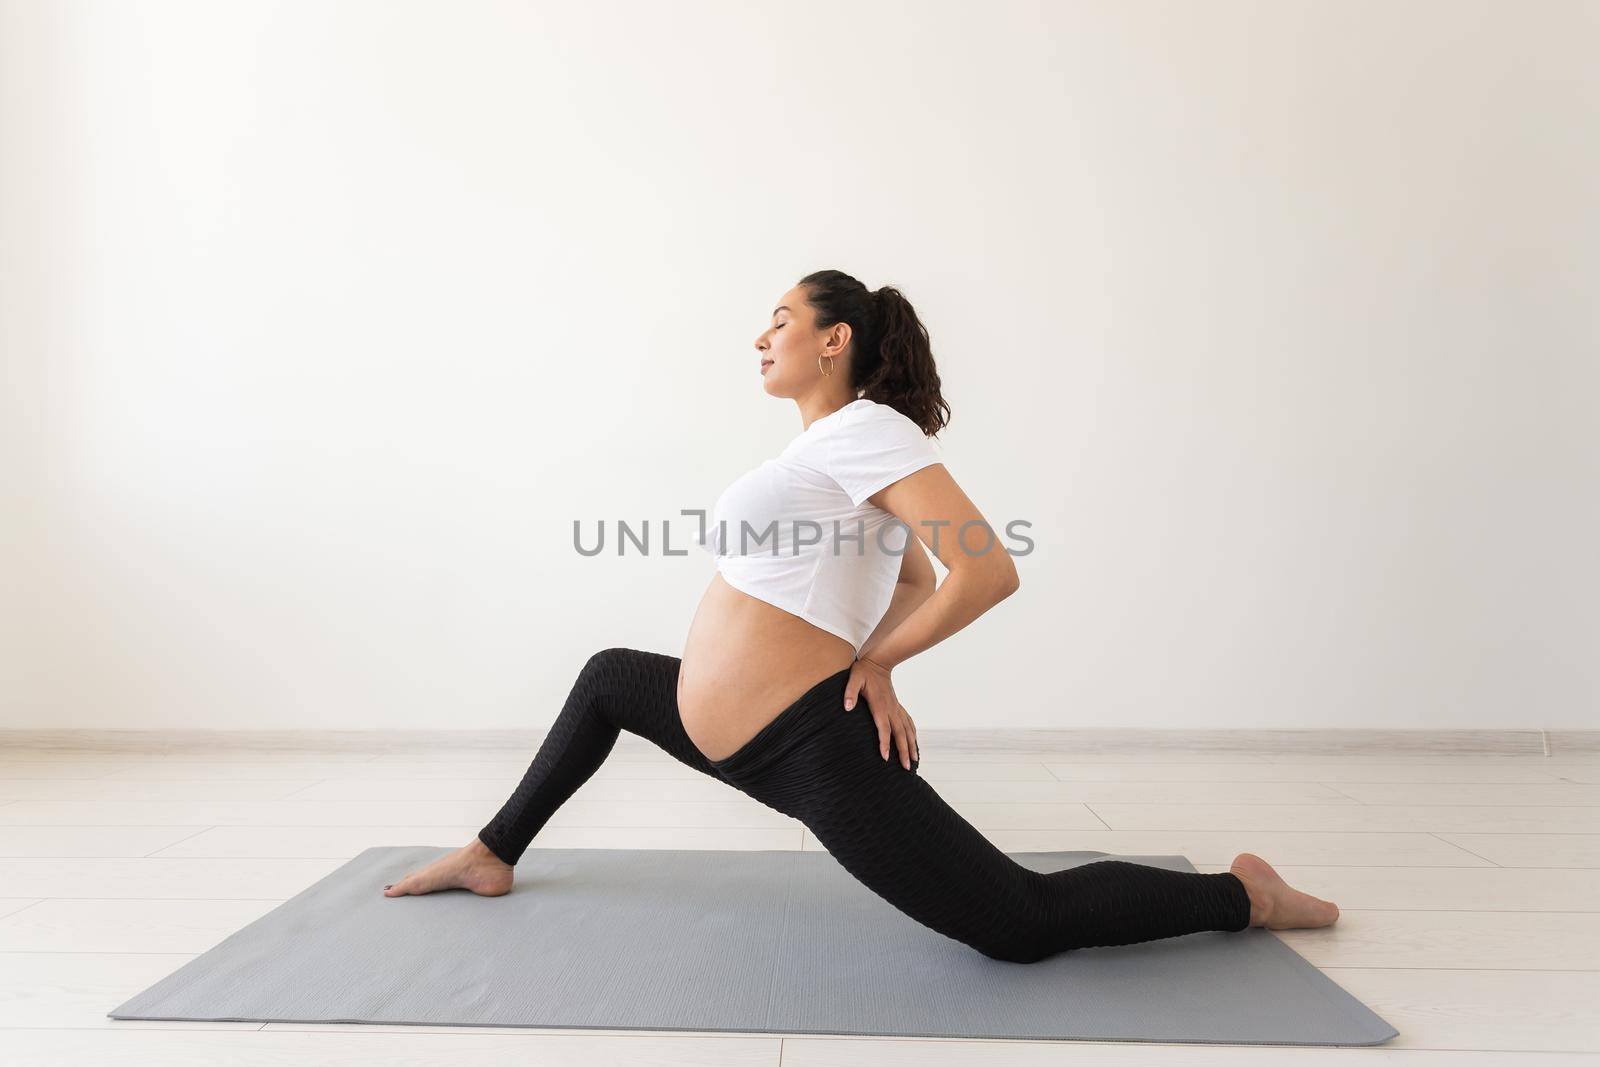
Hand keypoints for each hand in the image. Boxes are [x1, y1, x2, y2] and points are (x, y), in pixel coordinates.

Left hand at [843, 655, 918, 769]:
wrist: (878, 662)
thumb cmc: (863, 671)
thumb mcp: (853, 679)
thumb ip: (850, 692)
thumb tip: (847, 707)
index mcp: (880, 706)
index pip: (883, 728)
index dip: (885, 743)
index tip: (886, 757)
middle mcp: (891, 709)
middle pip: (900, 733)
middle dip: (904, 751)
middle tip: (906, 768)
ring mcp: (896, 708)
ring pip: (907, 730)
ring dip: (911, 745)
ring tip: (915, 761)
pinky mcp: (897, 706)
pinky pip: (908, 722)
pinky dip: (913, 733)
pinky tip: (914, 741)